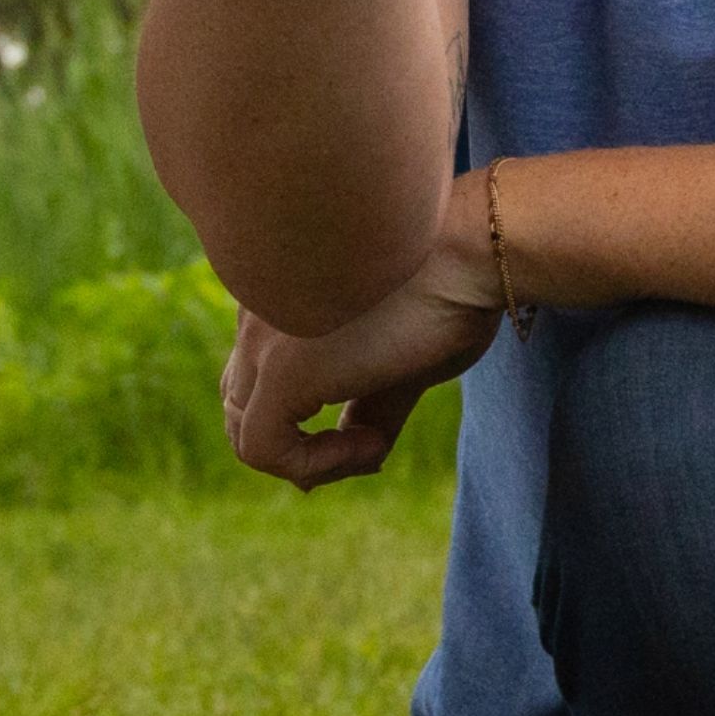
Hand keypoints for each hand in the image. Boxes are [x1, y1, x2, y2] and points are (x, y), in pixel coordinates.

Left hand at [221, 180, 502, 488]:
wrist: (474, 249)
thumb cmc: (451, 290)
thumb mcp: (397, 359)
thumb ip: (364, 406)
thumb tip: (357, 454)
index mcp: (275, 293)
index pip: (252, 378)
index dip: (300, 424)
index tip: (371, 436)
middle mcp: (255, 310)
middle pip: (240, 406)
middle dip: (298, 445)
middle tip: (369, 446)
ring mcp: (261, 338)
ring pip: (246, 434)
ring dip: (308, 460)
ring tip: (373, 445)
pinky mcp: (283, 369)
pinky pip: (263, 449)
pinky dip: (314, 466)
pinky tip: (372, 446)